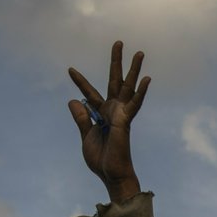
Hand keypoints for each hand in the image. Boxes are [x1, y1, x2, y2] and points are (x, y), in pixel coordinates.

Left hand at [67, 41, 149, 202]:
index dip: (80, 82)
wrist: (110, 174)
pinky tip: (147, 79)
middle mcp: (114, 110)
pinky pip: (134, 105)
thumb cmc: (100, 159)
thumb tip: (72, 100)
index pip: (90, 93)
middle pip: (115, 80)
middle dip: (116, 62)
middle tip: (118, 42)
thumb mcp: (85, 136)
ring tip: (139, 52)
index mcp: (102, 113)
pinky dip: (141, 92)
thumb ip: (80, 118)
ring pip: (128, 87)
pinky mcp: (125, 121)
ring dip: (134, 69)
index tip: (70, 69)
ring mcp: (121, 114)